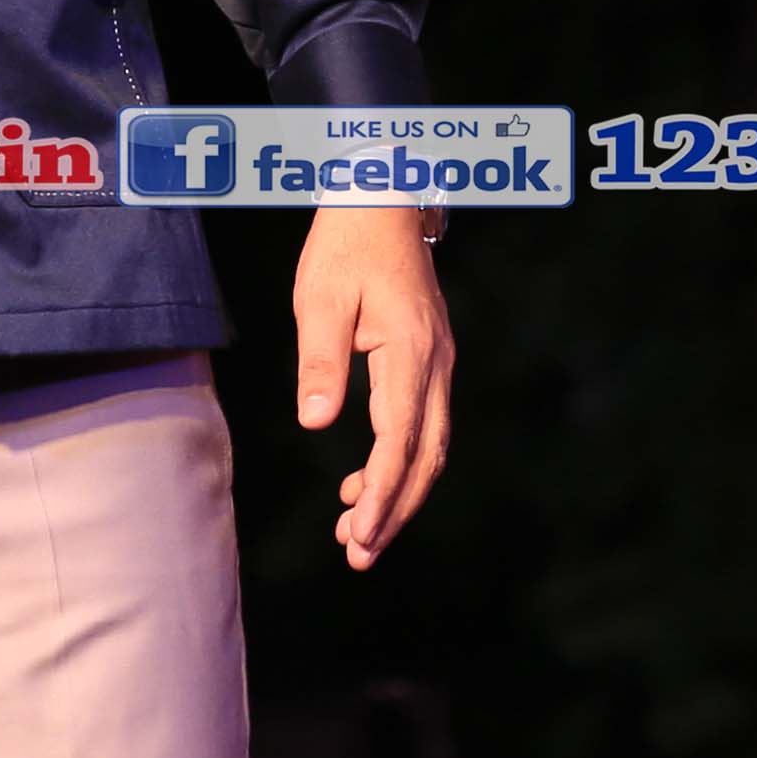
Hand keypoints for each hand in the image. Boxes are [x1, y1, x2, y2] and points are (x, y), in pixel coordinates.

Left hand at [294, 205, 455, 570]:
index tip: (360, 535)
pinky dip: (401, 464)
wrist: (382, 201)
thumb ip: (320, 362)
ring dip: (400, 494)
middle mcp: (437, 365)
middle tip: (360, 556)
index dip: (384, 494)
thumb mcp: (319, 300)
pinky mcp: (430, 362)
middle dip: (397, 511)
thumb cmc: (345, 247)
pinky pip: (424, 426)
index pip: (401, 440)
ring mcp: (439, 365)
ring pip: (431, 447)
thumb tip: (316, 424)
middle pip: (428, 456)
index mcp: (412, 353)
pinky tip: (365, 484)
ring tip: (358, 534)